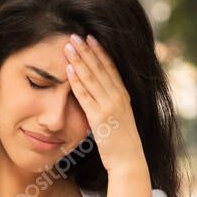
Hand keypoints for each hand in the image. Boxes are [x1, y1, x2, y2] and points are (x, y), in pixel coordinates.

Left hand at [63, 34, 145, 171]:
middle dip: (86, 50)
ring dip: (79, 60)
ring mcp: (109, 106)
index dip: (99, 51)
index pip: (110, 67)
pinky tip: (69, 69)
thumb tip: (102, 96)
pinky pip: (85, 96)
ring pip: (92, 78)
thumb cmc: (122, 143)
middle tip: (74, 35)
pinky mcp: (99, 117)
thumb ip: (111, 104)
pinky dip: (77, 81)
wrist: (128, 161)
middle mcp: (118, 97)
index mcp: (123, 95)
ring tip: (69, 46)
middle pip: (100, 68)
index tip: (89, 38)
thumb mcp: (119, 118)